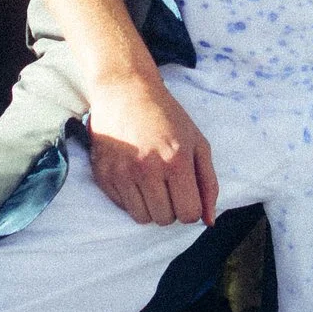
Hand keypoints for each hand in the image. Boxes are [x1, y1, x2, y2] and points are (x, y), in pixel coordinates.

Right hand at [85, 70, 219, 228]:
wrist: (124, 90)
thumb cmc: (166, 116)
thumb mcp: (197, 143)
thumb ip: (208, 183)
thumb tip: (209, 221)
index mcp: (176, 161)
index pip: (189, 214)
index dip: (191, 208)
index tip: (186, 193)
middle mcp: (147, 170)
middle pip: (165, 219)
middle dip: (171, 208)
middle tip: (168, 184)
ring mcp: (121, 173)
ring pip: (142, 218)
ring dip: (151, 207)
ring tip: (151, 182)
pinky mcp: (103, 175)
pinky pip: (122, 207)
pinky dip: (132, 198)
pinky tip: (134, 175)